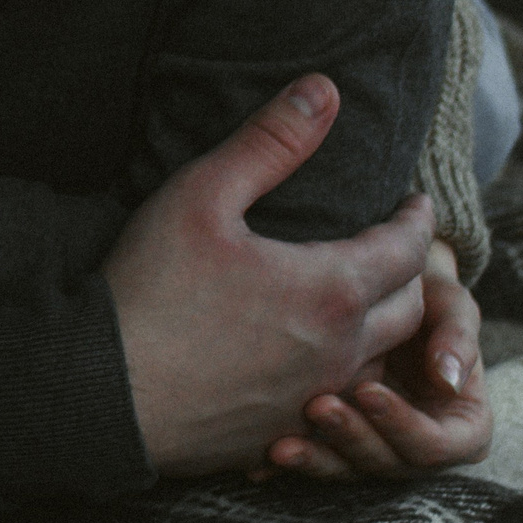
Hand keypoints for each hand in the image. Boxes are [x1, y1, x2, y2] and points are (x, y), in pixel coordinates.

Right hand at [107, 75, 436, 477]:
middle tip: (399, 248)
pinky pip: (341, 404)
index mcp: (330, 289)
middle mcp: (339, 352)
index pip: (407, 250)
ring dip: (386, 329)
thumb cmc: (151, 288)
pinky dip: (347, 375)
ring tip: (366, 301)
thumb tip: (324, 88)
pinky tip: (319, 360)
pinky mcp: (286, 434)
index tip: (416, 204)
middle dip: (414, 273)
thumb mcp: (202, 194)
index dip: (417, 221)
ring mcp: (314, 400)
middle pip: (410, 311)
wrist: (104, 390)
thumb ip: (270, 141)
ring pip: (382, 363)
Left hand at [259, 237, 492, 478]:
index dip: (403, 424)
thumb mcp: (451, 304)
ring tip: (280, 442)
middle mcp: (418, 444)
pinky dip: (288, 460)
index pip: (436, 445)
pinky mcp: (337, 441)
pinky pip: (314, 457)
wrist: (384, 287)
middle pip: (388, 462)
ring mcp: (376, 445)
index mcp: (460, 427)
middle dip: (352, 437)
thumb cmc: (427, 293)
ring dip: (316, 457)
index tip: (368, 390)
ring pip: (348, 468)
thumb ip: (457, 337)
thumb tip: (448, 380)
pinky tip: (258, 456)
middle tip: (318, 405)